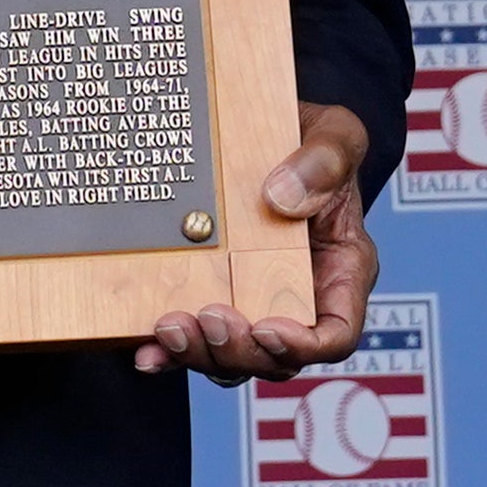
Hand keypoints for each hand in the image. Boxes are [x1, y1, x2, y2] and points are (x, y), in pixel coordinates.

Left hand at [137, 102, 377, 383]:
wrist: (265, 128)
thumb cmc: (313, 141)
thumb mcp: (336, 134)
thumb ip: (325, 162)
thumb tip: (281, 199)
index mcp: (341, 272)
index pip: (336, 334)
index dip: (304, 345)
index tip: (268, 328)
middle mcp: (299, 298)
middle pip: (276, 358)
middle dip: (240, 351)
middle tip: (209, 318)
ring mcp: (253, 302)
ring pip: (233, 358)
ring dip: (200, 354)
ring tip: (169, 328)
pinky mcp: (214, 294)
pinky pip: (194, 339)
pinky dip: (169, 352)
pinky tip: (145, 351)